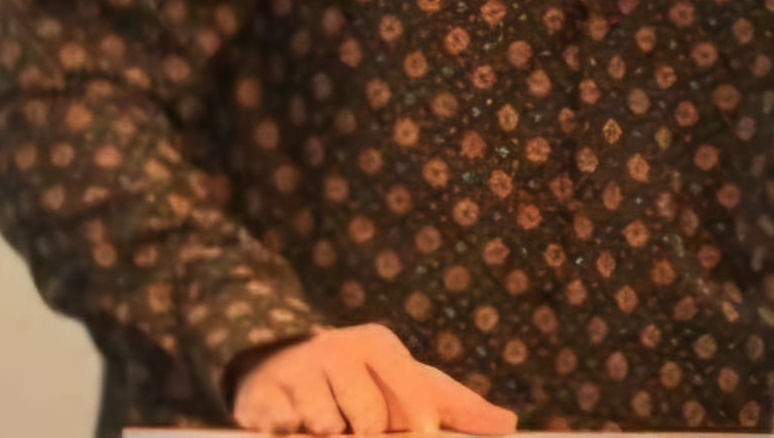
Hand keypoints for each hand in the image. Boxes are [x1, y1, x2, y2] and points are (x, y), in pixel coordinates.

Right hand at [233, 323, 518, 434]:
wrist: (285, 365)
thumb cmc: (363, 382)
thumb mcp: (410, 386)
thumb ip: (458, 408)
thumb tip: (511, 425)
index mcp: (378, 345)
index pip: (411, 391)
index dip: (418, 420)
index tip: (422, 435)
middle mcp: (338, 348)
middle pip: (367, 420)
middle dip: (364, 434)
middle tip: (355, 427)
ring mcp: (298, 370)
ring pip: (326, 429)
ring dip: (326, 435)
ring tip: (325, 424)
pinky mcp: (262, 398)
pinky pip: (287, 433)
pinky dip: (293, 437)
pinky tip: (293, 427)